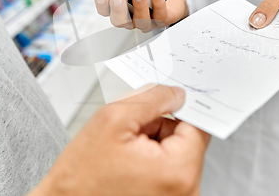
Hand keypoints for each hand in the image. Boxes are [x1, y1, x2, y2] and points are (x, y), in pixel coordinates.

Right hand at [29, 85, 210, 195]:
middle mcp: (185, 191)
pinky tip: (126, 165)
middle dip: (159, 127)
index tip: (168, 99)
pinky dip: (150, 160)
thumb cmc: (80, 180)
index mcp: (178, 171)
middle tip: (129, 135)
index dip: (180, 106)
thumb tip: (176, 93)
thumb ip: (152, 98)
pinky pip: (167, 168)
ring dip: (152, 144)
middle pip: (186, 138)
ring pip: (175, 152)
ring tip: (123, 155)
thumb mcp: (112, 119)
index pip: (199, 124)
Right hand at [94, 0, 188, 31]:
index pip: (105, 12)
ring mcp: (147, 23)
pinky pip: (160, 15)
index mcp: (120, 11)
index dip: (101, 5)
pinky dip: (158, 2)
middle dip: (118, 8)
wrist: (170, 1)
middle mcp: (131, 20)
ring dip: (139, 5)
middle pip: (120, 21)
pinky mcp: (162, 20)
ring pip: (141, 21)